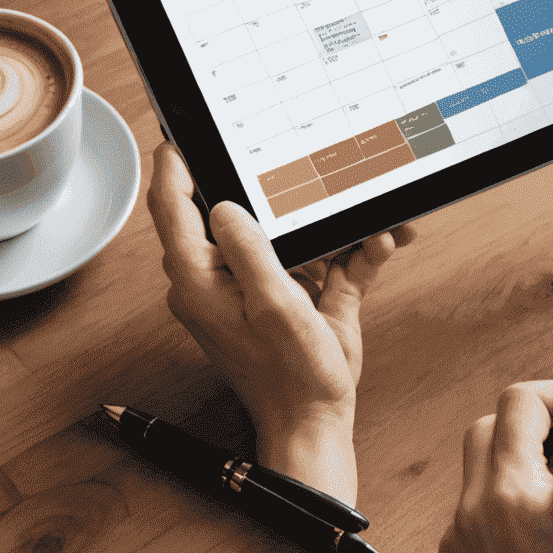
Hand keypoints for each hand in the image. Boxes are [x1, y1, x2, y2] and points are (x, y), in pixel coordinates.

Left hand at [146, 142, 414, 501]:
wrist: (316, 424)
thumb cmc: (290, 377)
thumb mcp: (273, 307)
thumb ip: (249, 252)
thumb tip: (224, 206)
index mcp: (201, 280)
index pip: (174, 207)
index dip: (174, 164)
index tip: (180, 128)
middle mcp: (220, 280)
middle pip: (231, 211)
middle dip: (268, 185)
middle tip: (287, 152)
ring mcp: (256, 287)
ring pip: (284, 232)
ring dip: (323, 222)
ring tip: (357, 208)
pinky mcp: (291, 297)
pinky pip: (318, 258)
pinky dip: (347, 250)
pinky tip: (379, 241)